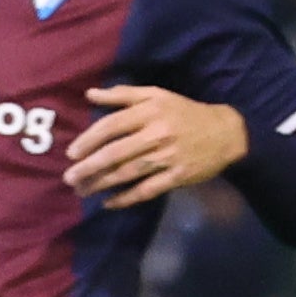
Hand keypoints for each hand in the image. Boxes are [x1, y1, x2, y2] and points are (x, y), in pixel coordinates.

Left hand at [64, 86, 246, 205]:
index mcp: (150, 112)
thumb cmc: (185, 112)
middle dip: (88, 168)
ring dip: (101, 184)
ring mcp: (168, 157)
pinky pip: (147, 190)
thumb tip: (90, 93)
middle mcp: (157, 134)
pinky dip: (126, 198)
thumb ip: (123, 94)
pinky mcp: (178, 176)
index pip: (111, 126)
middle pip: (115, 153)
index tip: (71, 153)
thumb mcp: (157, 95)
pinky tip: (108, 202)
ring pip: (127, 173)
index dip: (88, 140)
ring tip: (82, 191)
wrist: (226, 132)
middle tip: (69, 178)